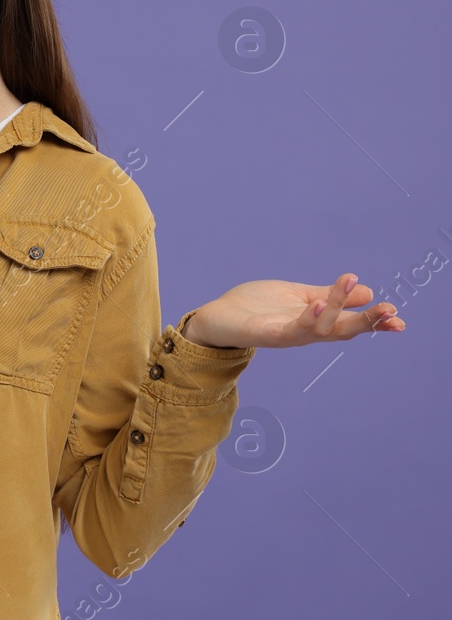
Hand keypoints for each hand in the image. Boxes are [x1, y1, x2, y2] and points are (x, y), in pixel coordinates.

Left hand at [181, 274, 404, 348]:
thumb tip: (367, 291)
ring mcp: (287, 335)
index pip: (350, 323)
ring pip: (320, 328)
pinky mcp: (266, 334)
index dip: (375, 324)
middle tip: (391, 311)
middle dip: (368, 323)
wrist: (218, 317)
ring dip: (337, 307)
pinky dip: (306, 318)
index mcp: (315, 322)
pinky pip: (290, 329)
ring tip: (352, 284)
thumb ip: (328, 296)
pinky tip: (317, 304)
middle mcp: (305, 333)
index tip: (399, 320)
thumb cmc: (257, 307)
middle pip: (342, 330)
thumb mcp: (298, 296)